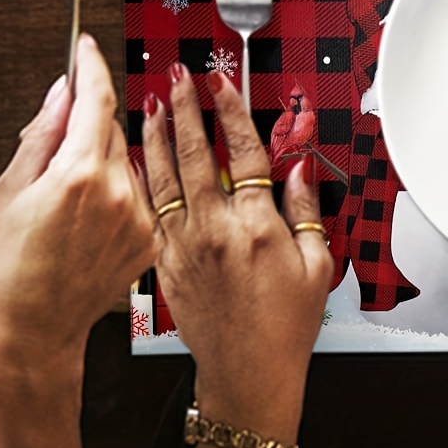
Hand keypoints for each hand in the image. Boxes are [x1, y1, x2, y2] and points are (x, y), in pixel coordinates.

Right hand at [0, 36, 155, 447]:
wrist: (33, 329)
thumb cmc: (10, 264)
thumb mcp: (12, 185)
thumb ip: (44, 131)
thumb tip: (64, 89)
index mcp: (81, 173)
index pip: (96, 98)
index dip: (91, 65)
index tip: (85, 46)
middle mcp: (119, 192)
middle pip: (109, 128)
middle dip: (85, 124)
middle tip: (52, 147)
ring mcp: (138, 219)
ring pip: (124, 161)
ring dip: (99, 159)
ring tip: (64, 195)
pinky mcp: (147, 240)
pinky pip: (133, 193)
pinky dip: (112, 191)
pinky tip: (83, 217)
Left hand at [141, 63, 329, 447]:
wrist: (246, 372)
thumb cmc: (283, 326)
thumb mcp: (316, 268)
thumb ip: (306, 212)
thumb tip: (299, 168)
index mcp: (256, 226)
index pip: (244, 152)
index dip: (230, 111)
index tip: (220, 83)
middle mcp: (214, 227)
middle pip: (196, 152)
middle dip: (185, 107)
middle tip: (176, 76)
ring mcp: (183, 241)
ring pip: (162, 173)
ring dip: (155, 133)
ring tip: (148, 102)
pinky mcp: (162, 256)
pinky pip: (146, 205)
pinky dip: (139, 175)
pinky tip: (131, 154)